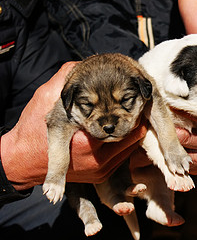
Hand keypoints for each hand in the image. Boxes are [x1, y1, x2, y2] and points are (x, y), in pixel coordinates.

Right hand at [1, 62, 147, 190]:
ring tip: (123, 115)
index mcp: (86, 142)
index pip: (123, 122)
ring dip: (131, 131)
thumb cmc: (33, 129)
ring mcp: (100, 171)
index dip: (127, 105)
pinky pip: (123, 157)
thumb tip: (83, 63)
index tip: (127, 94)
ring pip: (131, 147)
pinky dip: (123, 144)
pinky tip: (115, 130)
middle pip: (132, 136)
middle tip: (129, 103)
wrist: (22, 162)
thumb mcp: (47, 98)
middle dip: (131, 118)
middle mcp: (97, 160)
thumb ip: (67, 78)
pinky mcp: (101, 176)